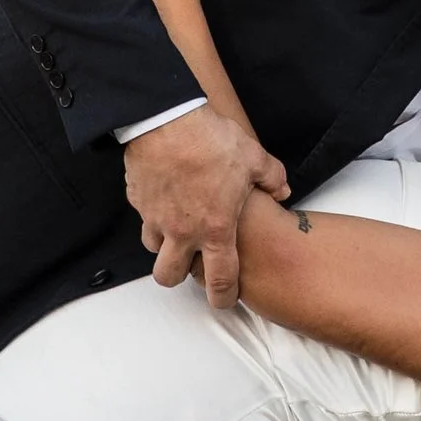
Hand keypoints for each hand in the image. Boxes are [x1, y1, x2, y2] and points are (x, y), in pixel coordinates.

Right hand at [121, 106, 289, 307]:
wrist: (167, 120)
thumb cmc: (211, 141)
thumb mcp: (253, 157)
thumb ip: (272, 178)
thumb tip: (282, 189)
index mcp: (215, 229)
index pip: (220, 279)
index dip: (223, 297)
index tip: (224, 300)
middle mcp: (182, 232)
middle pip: (169, 276)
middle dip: (178, 277)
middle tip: (190, 264)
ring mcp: (155, 217)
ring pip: (153, 248)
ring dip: (163, 245)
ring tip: (175, 228)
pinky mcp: (138, 200)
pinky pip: (143, 217)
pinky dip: (152, 214)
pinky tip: (164, 197)